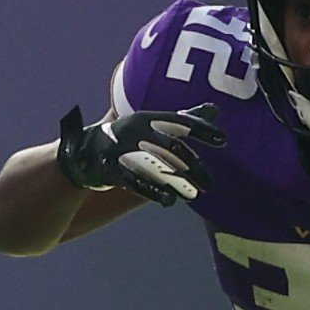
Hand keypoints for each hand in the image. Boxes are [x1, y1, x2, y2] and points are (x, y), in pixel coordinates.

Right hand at [56, 104, 226, 204]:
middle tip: (210, 183)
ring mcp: (122, 151)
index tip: (223, 139)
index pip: (179, 121)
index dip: (201, 129)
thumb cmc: (130, 137)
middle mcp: (135, 131)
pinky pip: (135, 181)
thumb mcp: (153, 124)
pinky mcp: (112, 170)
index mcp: (146, 118)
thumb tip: (215, 108)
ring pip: (155, 167)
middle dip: (192, 165)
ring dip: (177, 182)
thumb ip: (184, 119)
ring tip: (195, 194)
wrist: (86, 151)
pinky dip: (153, 191)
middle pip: (170, 147)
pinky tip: (169, 200)